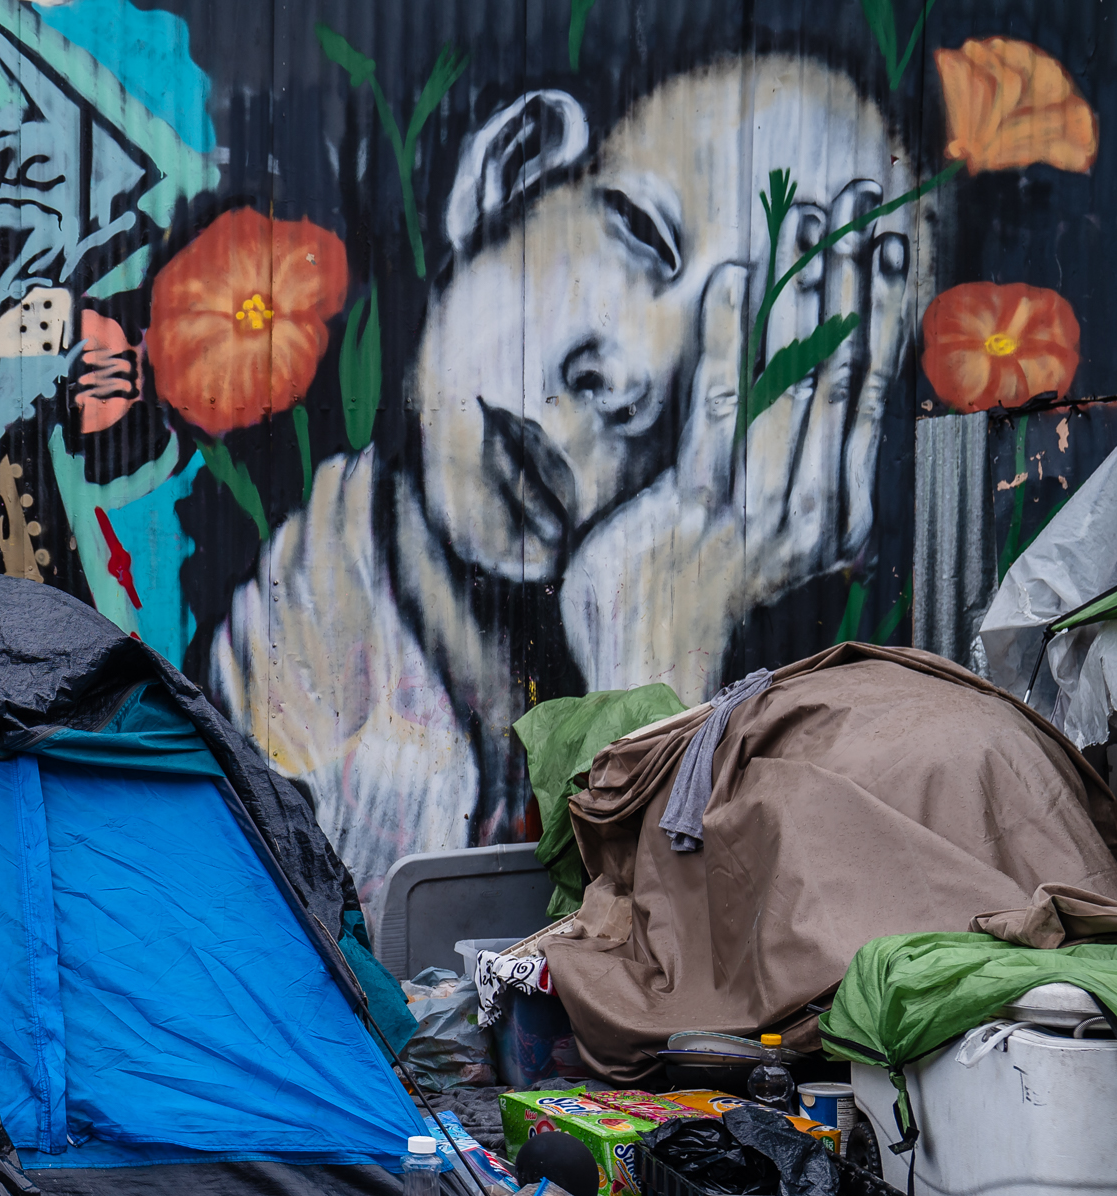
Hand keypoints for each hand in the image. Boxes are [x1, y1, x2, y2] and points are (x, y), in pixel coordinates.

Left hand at [561, 181, 910, 694]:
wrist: (645, 657)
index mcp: (835, 514)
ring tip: (798, 223)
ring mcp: (755, 506)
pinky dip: (726, 335)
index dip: (876, 310)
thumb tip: (812, 424)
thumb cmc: (692, 589)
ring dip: (792, 291)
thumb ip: (793, 484)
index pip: (865, 390)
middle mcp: (807, 507)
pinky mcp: (697, 504)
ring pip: (786, 377)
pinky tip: (730, 278)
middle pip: (834, 369)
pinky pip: (718, 403)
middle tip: (846, 208)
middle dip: (842, 279)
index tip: (880, 246)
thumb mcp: (763, 539)